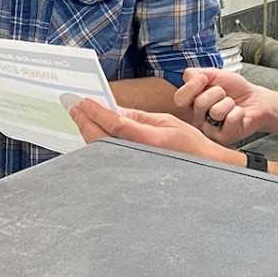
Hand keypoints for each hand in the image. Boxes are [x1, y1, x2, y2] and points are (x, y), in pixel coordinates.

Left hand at [70, 98, 234, 163]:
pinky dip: (97, 143)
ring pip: (101, 150)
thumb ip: (138, 117)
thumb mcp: (167, 123)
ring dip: (87, 131)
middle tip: (72, 106)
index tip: (82, 101)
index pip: (115, 125)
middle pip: (101, 139)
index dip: (95, 112)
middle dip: (84, 121)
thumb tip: (115, 110)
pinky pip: (108, 157)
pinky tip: (91, 132)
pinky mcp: (130, 174)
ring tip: (79, 116)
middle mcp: (138, 156)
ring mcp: (133, 167)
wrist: (205, 171)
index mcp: (150, 141)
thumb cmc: (190, 146)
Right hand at [175, 68, 271, 144]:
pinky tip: (238, 115)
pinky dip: (239, 112)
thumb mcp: (214, 75)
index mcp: (191, 103)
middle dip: (217, 92)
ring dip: (229, 103)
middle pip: (199, 103)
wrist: (256, 100)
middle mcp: (197, 118)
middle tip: (224, 95)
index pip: (180, 98)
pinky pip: (230, 119)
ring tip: (231, 106)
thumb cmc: (235, 89)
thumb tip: (188, 76)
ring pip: (216, 111)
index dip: (192, 86)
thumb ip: (197, 73)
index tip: (203, 79)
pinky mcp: (224, 137)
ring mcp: (210, 130)